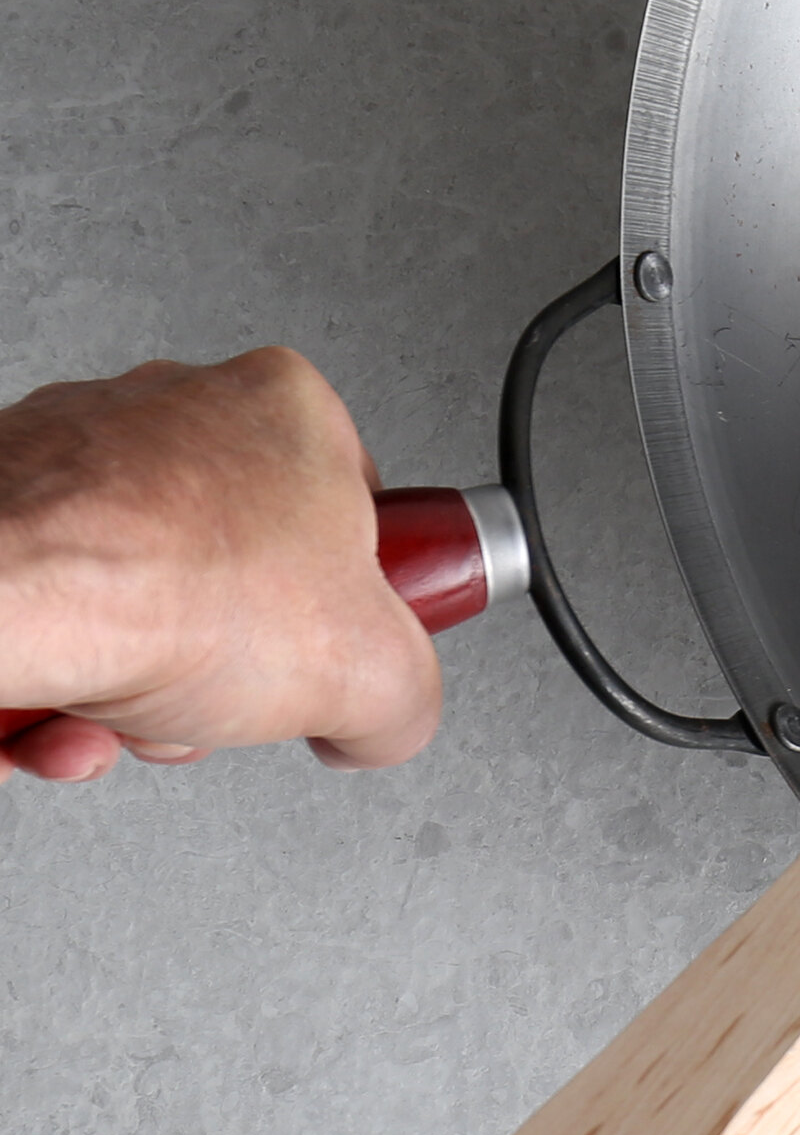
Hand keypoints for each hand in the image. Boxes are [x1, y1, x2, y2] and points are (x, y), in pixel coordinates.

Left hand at [0, 351, 439, 781]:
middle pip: (241, 577)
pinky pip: (56, 615)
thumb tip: (372, 724)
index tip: (335, 651)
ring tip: (125, 715)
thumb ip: (408, 702)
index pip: (356, 516)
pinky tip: (59, 719)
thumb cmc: (165, 590)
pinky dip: (60, 685)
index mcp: (285, 411)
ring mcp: (75, 454)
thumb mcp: (381, 678)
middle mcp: (175, 410)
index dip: (352, 606)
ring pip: (141, 606)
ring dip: (138, 695)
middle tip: (221, 701)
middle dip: (227, 669)